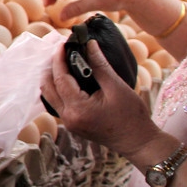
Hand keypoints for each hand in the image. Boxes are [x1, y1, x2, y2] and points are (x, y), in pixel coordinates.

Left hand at [40, 37, 155, 155]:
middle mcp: (68, 118)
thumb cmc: (132, 116)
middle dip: (51, 67)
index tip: (63, 44)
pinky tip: (67, 77)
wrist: (138, 142)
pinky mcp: (73, 124)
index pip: (60, 79)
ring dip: (53, 78)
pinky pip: (57, 103)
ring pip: (50, 96)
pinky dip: (58, 88)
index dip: (59, 59)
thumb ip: (100, 65)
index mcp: (78, 109)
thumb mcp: (116, 87)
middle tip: (60, 50)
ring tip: (62, 61)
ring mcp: (69, 123)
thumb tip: (89, 44)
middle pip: (48, 87)